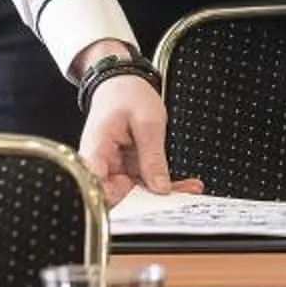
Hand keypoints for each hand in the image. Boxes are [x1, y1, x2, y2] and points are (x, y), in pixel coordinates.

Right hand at [75, 73, 195, 204]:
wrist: (123, 83)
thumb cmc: (127, 94)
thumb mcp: (148, 123)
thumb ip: (153, 157)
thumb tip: (160, 188)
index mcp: (96, 150)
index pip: (97, 187)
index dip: (117, 200)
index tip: (144, 204)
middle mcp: (101, 164)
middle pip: (118, 195)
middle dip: (149, 201)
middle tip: (176, 199)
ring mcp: (115, 167)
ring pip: (136, 192)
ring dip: (162, 193)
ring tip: (189, 189)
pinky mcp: (127, 168)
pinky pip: (145, 182)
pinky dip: (164, 183)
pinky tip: (184, 184)